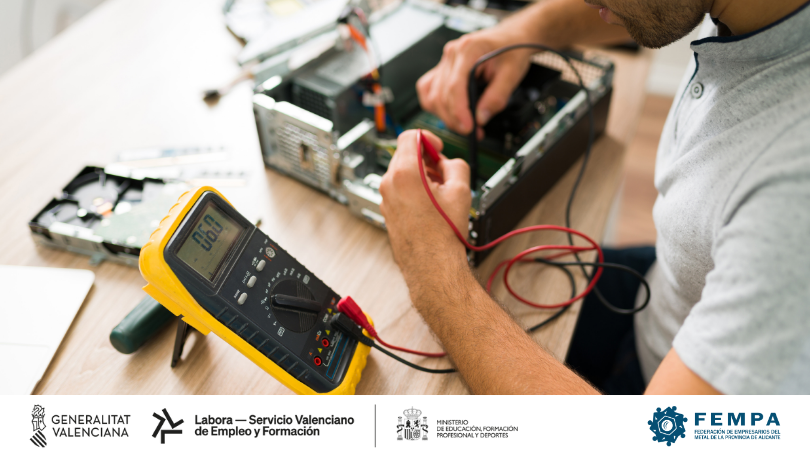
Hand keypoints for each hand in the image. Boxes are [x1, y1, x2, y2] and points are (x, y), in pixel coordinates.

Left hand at [379, 130, 470, 279]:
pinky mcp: (387, 210)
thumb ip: (455, 164)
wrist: (432, 265)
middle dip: (426, 159)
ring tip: (439, 194)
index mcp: (405, 173)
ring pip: (402, 172)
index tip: (438, 148)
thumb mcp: (461, 190)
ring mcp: (386, 198)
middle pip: (405, 154)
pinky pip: (399, 189)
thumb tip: (447, 162)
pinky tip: (430, 205)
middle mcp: (390, 184)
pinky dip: (413, 189)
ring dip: (421, 175)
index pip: (410, 136)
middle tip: (444, 174)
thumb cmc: (443, 234)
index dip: (428, 138)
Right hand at [416, 26, 533, 136]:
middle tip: (473, 131)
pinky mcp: (443, 69)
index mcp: (468, 50)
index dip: (459, 111)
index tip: (468, 127)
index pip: (454, 86)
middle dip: (454, 118)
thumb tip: (481, 118)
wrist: (511, 37)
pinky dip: (436, 106)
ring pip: (432, 95)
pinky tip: (450, 113)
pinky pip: (429, 90)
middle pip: (441, 94)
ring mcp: (444, 62)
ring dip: (446, 115)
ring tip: (464, 125)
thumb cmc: (512, 49)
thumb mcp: (512, 74)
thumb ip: (497, 97)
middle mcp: (451, 54)